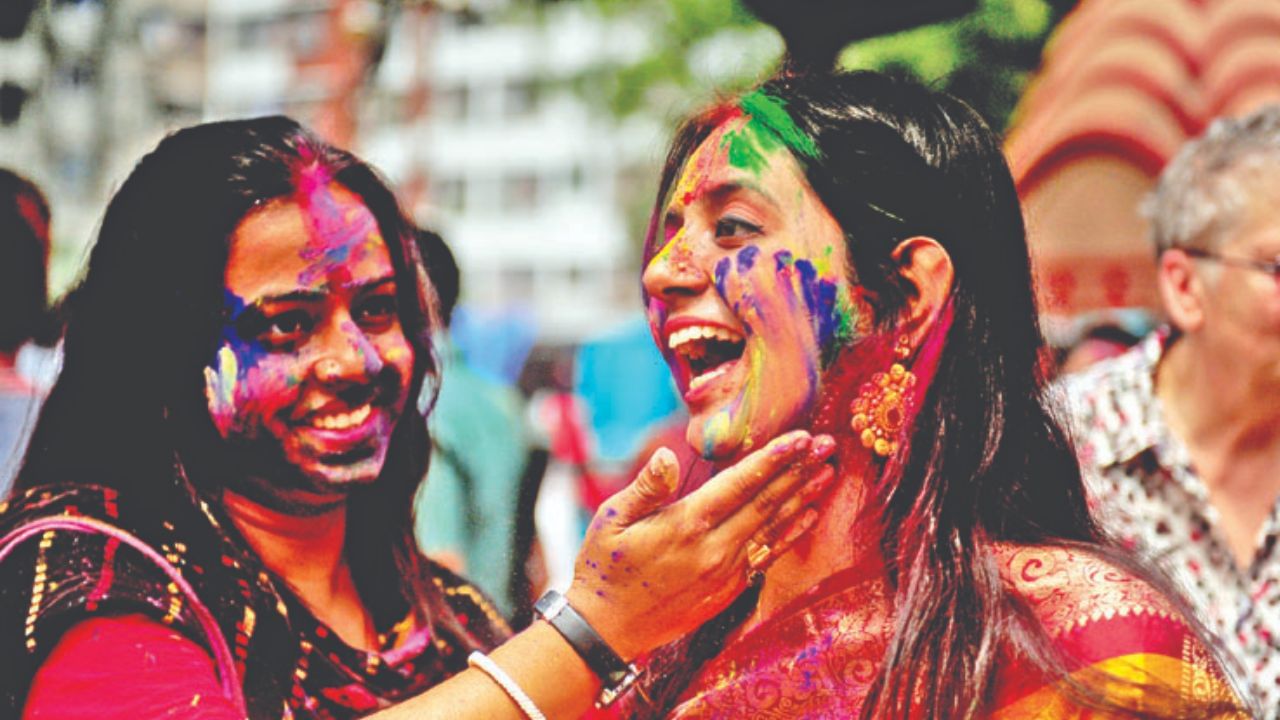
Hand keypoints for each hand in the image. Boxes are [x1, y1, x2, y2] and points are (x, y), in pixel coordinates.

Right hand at [564, 430, 836, 660]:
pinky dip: (790, 533)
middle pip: (767, 502)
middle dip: (799, 470)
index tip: (800, 436)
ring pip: (773, 528)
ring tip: (828, 473)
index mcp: (686, 524)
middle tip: (827, 444)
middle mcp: (714, 549)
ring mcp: (725, 573)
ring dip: (803, 498)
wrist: (605, 630)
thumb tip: (667, 454)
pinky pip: (767, 556)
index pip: (740, 483)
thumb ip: (646, 486)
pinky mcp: (728, 592)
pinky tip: (807, 515)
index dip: (774, 458)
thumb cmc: (603, 567)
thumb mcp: (611, 519)